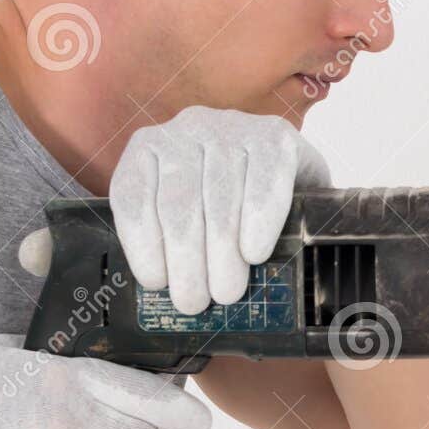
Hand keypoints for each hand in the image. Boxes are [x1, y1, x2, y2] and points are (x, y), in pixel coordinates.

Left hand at [108, 106, 330, 313]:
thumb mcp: (191, 213)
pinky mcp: (275, 134)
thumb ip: (168, 237)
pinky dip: (258, 223)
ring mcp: (233, 127)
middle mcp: (188, 127)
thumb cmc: (233, 202)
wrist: (295, 174)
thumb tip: (161, 288)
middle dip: (186, 261)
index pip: (133, 194)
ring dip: (221, 254)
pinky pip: (262, 183)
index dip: (142, 244)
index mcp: (151, 146)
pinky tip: (254, 253)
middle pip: (178, 204)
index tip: (157, 283)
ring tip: (226, 291)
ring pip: (219, 199)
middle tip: (194, 301)